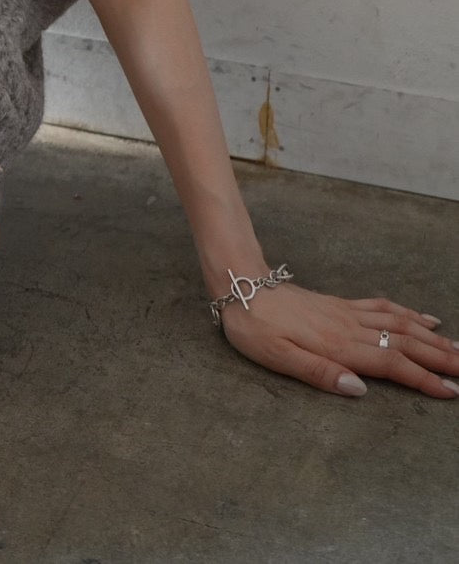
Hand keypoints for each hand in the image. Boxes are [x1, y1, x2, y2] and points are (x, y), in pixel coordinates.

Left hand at [219, 281, 458, 397]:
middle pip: (404, 343)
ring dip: (432, 337)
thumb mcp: (276, 357)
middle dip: (440, 358)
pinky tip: (425, 317)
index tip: (452, 392)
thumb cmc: (253, 326)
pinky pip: (383, 307)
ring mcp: (347, 313)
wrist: (239, 285)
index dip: (422, 379)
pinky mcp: (340, 304)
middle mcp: (349, 328)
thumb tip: (359, 390)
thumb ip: (319, 373)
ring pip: (400, 324)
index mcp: (337, 345)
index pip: (390, 364)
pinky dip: (409, 313)